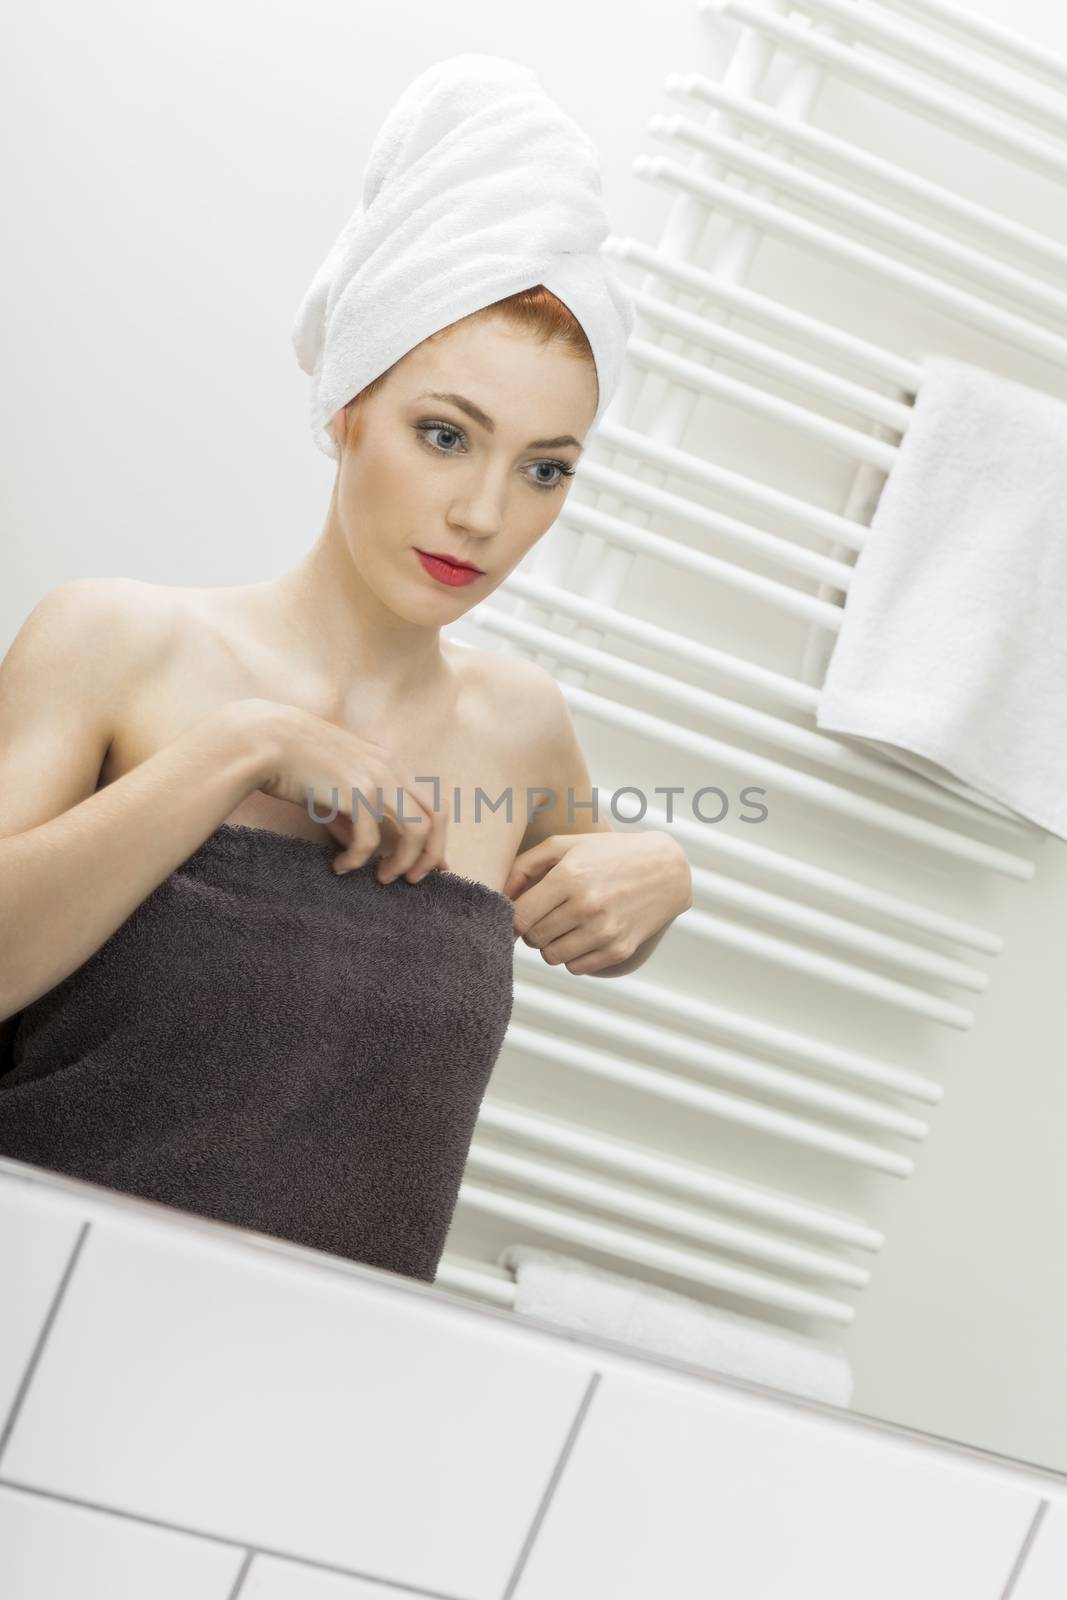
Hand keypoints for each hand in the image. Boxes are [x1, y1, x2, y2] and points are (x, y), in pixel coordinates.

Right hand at [242, 698, 449, 880]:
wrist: (265, 740)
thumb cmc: (294, 762)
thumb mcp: (334, 786)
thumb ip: (351, 814)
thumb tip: (357, 847)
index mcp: (389, 765)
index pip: (432, 803)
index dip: (439, 838)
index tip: (435, 866)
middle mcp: (390, 769)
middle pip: (437, 816)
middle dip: (431, 854)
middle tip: (413, 878)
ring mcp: (376, 779)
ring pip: (416, 830)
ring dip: (403, 861)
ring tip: (383, 878)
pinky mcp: (354, 792)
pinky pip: (369, 840)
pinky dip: (357, 860)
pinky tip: (340, 867)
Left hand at [503, 830, 691, 975]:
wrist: (664, 869)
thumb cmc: (607, 853)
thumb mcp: (565, 846)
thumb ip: (524, 866)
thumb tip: (498, 896)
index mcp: (569, 877)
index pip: (519, 917)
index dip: (511, 919)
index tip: (516, 914)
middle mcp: (587, 906)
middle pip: (533, 939)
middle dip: (532, 929)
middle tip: (544, 915)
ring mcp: (605, 931)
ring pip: (551, 957)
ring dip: (551, 944)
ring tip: (564, 924)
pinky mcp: (619, 950)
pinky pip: (575, 968)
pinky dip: (572, 955)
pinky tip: (582, 935)